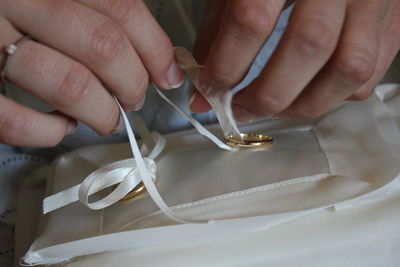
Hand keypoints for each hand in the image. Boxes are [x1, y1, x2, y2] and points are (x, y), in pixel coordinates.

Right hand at [0, 0, 182, 146]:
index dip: (156, 49)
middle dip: (132, 84)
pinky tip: (60, 127)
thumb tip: (156, 55)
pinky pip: (13, 119)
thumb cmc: (16, 4)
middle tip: (135, 99)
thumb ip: (98, 9)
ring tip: (106, 118)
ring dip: (101, 113)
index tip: (169, 74)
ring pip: (69, 85)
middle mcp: (18, 0)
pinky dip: (47, 132)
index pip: (122, 10)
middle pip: (103, 48)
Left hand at [190, 0, 399, 121]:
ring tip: (276, 109)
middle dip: (266, 95)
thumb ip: (219, 30)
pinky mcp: (392, 21)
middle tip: (241, 109)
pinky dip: (336, 96)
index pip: (252, 19)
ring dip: (305, 104)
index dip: (226, 65)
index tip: (211, 89)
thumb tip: (205, 85)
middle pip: (308, 47)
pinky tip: (310, 93)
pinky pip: (369, 74)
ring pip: (349, 69)